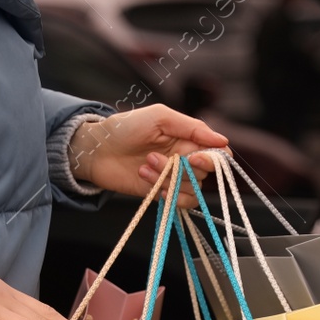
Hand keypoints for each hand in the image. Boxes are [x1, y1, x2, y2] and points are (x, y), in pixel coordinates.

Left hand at [68, 105, 228, 207]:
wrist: (96, 150)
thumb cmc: (125, 127)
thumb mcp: (160, 117)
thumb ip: (192, 127)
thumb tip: (223, 141)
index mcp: (188, 138)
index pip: (217, 153)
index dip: (212, 159)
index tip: (195, 157)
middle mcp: (185, 158)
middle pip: (204, 173)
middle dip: (180, 168)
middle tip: (152, 156)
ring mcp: (174, 177)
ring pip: (192, 189)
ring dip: (168, 179)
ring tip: (144, 166)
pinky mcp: (162, 193)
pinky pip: (180, 202)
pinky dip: (169, 195)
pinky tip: (148, 181)